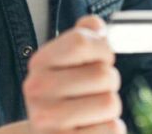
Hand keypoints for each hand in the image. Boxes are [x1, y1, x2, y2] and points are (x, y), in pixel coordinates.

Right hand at [22, 15, 125, 133]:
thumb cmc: (65, 93)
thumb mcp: (68, 60)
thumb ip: (85, 35)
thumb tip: (97, 27)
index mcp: (39, 63)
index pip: (81, 42)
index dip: (102, 49)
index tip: (101, 58)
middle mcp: (38, 90)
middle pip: (103, 74)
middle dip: (109, 82)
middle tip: (94, 91)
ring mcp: (49, 122)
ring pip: (110, 102)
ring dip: (110, 108)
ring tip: (92, 111)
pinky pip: (113, 129)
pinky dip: (110, 127)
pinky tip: (91, 128)